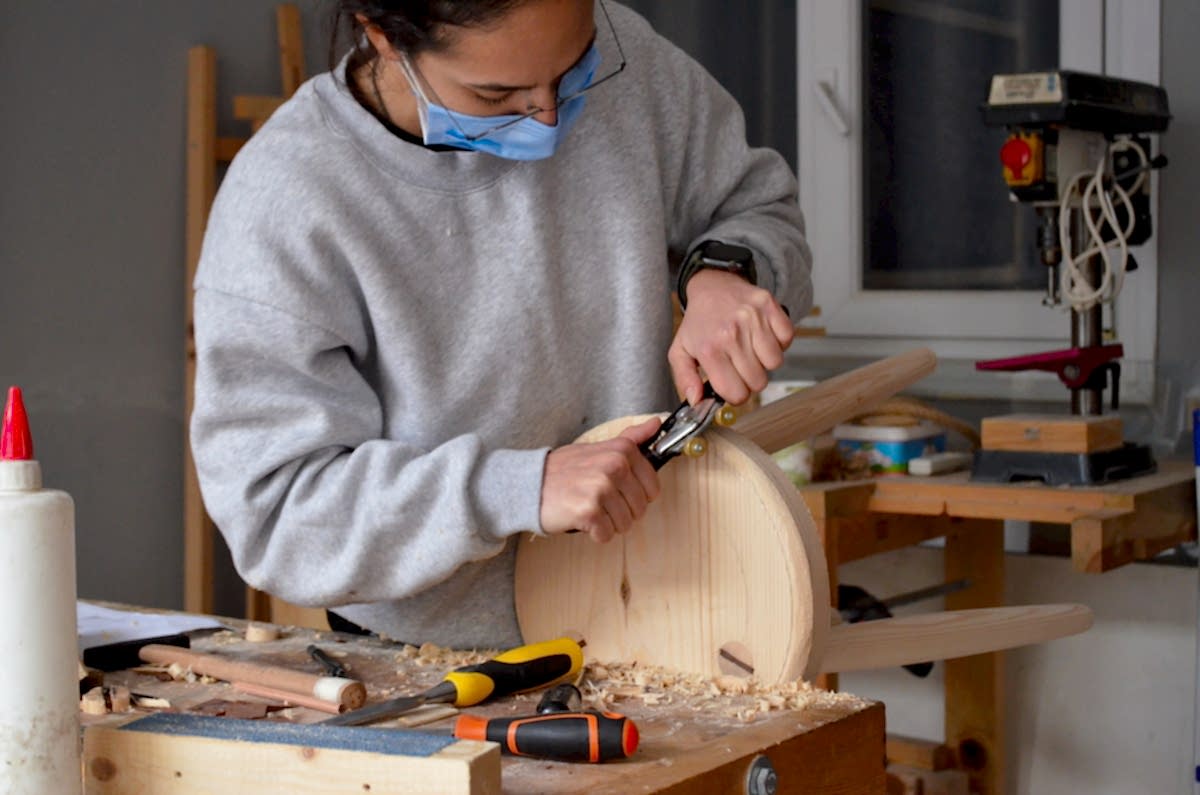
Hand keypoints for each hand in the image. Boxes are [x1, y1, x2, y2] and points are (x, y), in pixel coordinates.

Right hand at [539, 417, 662, 542]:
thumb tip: (657, 422)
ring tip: (589, 508)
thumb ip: (631, 438)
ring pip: (625, 524)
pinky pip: (607, 535)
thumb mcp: (598, 447)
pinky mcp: (589, 511)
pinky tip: (581, 518)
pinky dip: (595, 533)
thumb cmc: (564, 469)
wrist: (529, 484)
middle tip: (598, 501)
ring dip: (608, 523)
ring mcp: (601, 489)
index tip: (618, 492)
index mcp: (622, 451)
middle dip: (621, 511)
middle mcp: (614, 467)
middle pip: (640, 509)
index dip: (636, 496)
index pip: (652, 488)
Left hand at [669, 269, 793, 404]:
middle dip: (750, 380)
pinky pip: (787, 339)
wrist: (712, 285)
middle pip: (758, 382)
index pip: (737, 394)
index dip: (736, 395)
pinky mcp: (770, 306)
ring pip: (775, 363)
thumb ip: (684, 379)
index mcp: (710, 349)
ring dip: (765, 361)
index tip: (732, 385)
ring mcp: (753, 319)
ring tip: (750, 349)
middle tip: (740, 366)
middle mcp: (732, 334)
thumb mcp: (680, 352)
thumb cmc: (699, 323)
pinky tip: (762, 337)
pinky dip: (778, 342)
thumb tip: (696, 401)